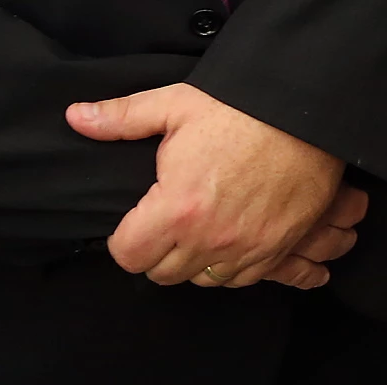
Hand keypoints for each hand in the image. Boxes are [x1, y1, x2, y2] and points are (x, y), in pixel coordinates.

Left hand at [68, 83, 354, 286]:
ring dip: (195, 261)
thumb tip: (77, 117)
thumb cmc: (243, 107)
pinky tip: (230, 239)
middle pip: (163, 274)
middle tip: (164, 221)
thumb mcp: (177, 104)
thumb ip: (122, 117)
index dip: (125, 239)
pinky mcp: (277, 249)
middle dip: (157, 251)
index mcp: (177, 208)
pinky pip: (243, 280)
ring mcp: (246, 249)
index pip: (128, 256)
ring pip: (202, 281)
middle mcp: (210, 239)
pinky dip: (232, 266)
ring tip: (198, 227)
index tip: (134, 222)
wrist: (310, 111)